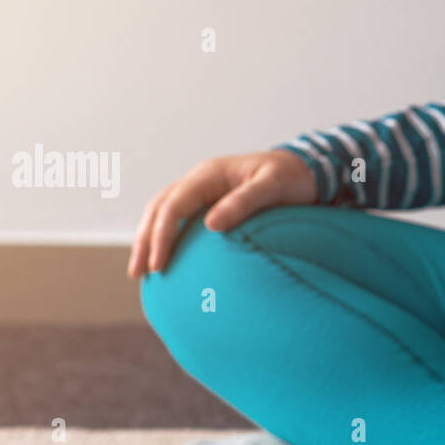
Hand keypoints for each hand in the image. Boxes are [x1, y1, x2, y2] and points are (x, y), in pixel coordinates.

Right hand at [127, 149, 316, 277]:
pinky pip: (179, 220)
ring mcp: (203, 191)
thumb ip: (244, 203)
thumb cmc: (293, 178)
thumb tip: (211, 225)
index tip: (159, 265)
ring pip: (163, 213)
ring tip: (142, 272)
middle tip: (137, 273)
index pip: (173, 205)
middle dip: (145, 240)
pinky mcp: (210, 204)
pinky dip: (167, 238)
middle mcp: (200, 181)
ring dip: (149, 239)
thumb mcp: (273, 187)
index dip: (162, 235)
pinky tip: (166, 259)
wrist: (307, 170)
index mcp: (209, 174)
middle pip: (159, 208)